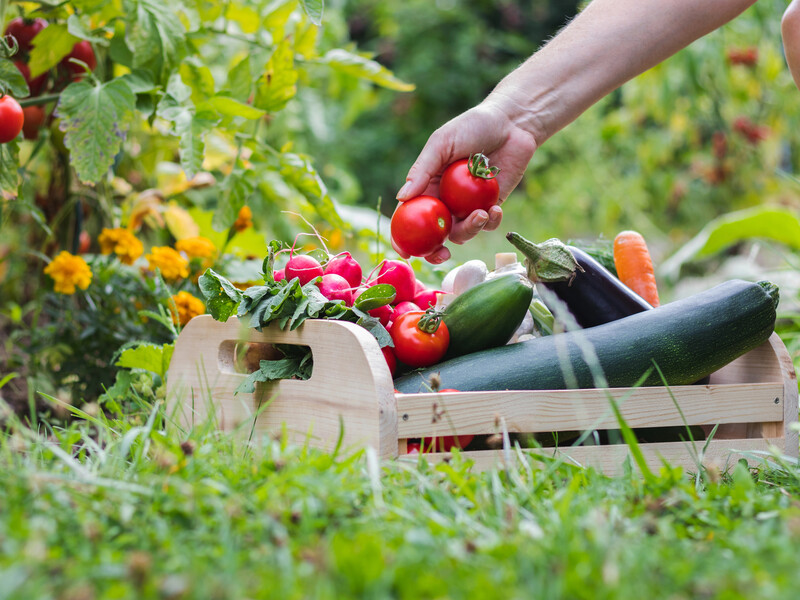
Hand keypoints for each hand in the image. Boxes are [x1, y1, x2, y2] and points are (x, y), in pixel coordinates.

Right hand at [393, 100, 537, 262]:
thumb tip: (401, 197)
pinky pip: (487, 224)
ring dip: (470, 230)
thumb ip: (422, 170)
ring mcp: (468, 206)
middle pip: (434, 234)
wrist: (511, 123)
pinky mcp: (491, 206)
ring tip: (482, 214)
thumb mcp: (441, 143)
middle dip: (436, 251)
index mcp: (427, 186)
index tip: (406, 252)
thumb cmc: (472, 126)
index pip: (409, 216)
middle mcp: (445, 200)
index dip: (403, 237)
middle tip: (443, 254)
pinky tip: (496, 208)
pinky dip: (491, 221)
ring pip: (462, 233)